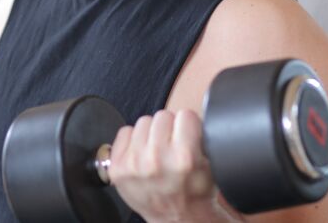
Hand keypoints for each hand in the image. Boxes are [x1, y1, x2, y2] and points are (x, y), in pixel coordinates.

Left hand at [108, 109, 240, 222]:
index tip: (188, 135)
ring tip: (158, 150)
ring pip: (143, 121)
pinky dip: (133, 140)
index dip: (188, 125)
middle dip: (170, 128)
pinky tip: (142, 154)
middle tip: (173, 145)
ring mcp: (134, 164)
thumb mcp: (210, 165)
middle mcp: (156, 160)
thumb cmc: (194, 192)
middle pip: (163, 115)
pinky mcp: (118, 168)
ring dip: (151, 133)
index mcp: (184, 158)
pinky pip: (124, 132)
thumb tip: (190, 115)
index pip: (185, 115)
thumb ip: (202, 137)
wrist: (176, 218)